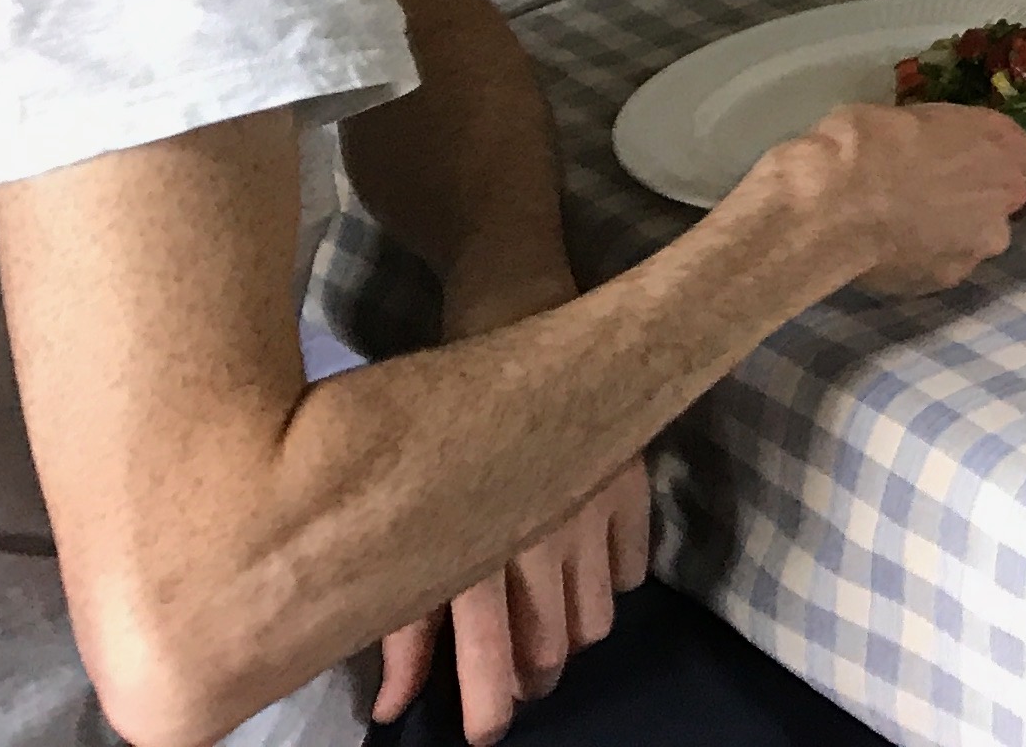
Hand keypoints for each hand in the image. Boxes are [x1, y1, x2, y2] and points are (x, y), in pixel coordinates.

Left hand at [371, 459, 651, 743]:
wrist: (505, 320)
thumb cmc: (433, 437)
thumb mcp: (403, 530)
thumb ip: (403, 627)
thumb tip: (392, 709)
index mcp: (473, 543)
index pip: (492, 651)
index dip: (490, 705)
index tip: (486, 733)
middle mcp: (540, 533)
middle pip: (553, 646)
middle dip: (533, 676)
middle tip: (515, 675)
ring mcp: (593, 507)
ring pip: (597, 618)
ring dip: (570, 636)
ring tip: (547, 624)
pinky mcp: (633, 482)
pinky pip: (632, 569)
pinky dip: (609, 584)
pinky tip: (582, 569)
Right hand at [756, 100, 1025, 293]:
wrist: (838, 198)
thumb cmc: (874, 139)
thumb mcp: (922, 117)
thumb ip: (953, 143)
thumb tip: (943, 153)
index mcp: (1004, 149)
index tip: (1003, 185)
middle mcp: (1004, 200)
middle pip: (1003, 214)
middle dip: (975, 209)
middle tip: (929, 198)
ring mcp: (978, 246)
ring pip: (972, 243)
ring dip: (949, 237)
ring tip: (901, 226)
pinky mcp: (946, 280)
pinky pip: (939, 267)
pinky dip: (921, 260)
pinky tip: (887, 248)